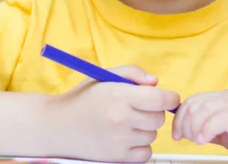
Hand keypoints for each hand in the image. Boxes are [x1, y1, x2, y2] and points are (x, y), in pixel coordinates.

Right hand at [45, 65, 179, 161]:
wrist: (57, 126)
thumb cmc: (83, 98)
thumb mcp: (105, 76)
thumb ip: (133, 73)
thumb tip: (156, 83)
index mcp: (119, 95)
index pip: (160, 99)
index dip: (171, 98)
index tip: (168, 98)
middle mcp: (121, 119)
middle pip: (159, 118)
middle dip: (154, 111)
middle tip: (138, 107)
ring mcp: (120, 140)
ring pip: (153, 135)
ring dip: (146, 128)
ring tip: (126, 122)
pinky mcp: (117, 158)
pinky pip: (146, 153)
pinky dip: (141, 146)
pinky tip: (126, 137)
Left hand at [172, 90, 227, 163]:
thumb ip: (210, 127)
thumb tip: (187, 128)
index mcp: (224, 98)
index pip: (193, 100)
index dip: (180, 117)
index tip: (177, 134)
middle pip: (195, 103)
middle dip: (184, 123)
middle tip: (185, 139)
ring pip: (203, 109)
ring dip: (194, 127)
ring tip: (197, 141)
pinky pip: (218, 118)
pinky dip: (206, 130)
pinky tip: (205, 141)